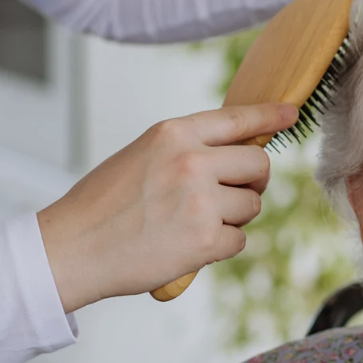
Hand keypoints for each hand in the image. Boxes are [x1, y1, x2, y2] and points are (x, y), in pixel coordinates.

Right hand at [36, 102, 297, 310]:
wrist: (72, 248)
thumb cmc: (101, 206)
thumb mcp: (140, 156)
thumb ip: (183, 150)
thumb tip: (230, 156)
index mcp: (172, 133)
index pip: (236, 118)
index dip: (270, 115)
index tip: (290, 114)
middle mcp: (191, 161)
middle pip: (258, 165)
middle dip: (252, 182)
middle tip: (231, 195)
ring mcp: (201, 200)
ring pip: (252, 205)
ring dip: (233, 218)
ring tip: (193, 224)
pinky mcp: (206, 239)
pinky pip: (239, 240)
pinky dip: (220, 247)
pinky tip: (187, 246)